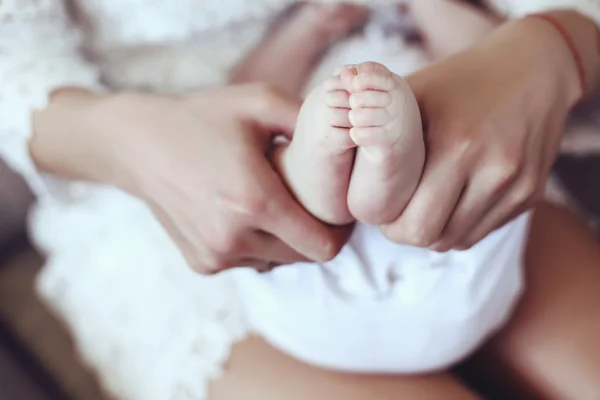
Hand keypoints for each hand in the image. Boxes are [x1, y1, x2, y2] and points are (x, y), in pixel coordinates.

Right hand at [32, 84, 348, 272]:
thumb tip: (347, 134)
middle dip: (316, 234)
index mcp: (253, 201)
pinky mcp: (202, 263)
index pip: (323, 246)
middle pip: (304, 257)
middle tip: (312, 204)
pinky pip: (249, 260)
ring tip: (273, 204)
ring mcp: (215, 255)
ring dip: (285, 239)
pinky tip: (243, 213)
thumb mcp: (258, 102)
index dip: (342, 232)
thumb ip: (308, 119)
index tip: (343, 213)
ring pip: (277, 260)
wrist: (136, 144)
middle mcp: (234, 238)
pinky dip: (257, 243)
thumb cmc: (200, 118)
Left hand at [381, 17, 582, 250]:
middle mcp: (493, 168)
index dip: (386, 222)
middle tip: (394, 214)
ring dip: (432, 231)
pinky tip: (448, 202)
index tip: (378, 209)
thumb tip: (342, 159)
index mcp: (457, 143)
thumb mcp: (415, 91)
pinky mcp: (530, 194)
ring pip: (456, 240)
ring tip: (419, 207)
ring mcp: (516, 185)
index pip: (411, 220)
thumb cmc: (460, 80)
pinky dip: (458, 226)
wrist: (534, 68)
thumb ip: (379, 126)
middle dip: (404, 232)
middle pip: (431, 237)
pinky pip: (481, 231)